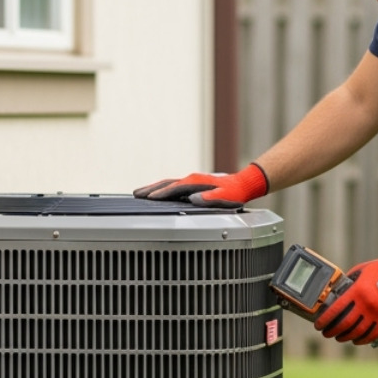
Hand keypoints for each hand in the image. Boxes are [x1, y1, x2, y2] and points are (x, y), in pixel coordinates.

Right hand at [133, 163, 268, 208]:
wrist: (241, 184)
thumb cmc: (234, 192)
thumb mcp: (224, 196)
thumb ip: (210, 198)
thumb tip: (194, 199)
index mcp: (196, 182)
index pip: (174, 188)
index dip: (161, 194)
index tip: (148, 198)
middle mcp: (191, 179)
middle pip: (166, 183)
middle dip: (151, 189)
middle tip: (136, 194)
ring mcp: (190, 180)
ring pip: (168, 183)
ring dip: (154, 187)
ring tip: (140, 192)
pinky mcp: (192, 183)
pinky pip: (173, 185)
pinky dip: (162, 188)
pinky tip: (157, 193)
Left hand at [315, 242, 377, 344]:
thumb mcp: (361, 271)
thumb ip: (350, 281)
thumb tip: (339, 290)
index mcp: (357, 291)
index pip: (336, 310)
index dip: (325, 319)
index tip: (318, 325)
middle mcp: (366, 305)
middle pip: (345, 324)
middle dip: (332, 331)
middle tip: (326, 333)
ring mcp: (377, 314)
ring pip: (357, 332)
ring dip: (345, 337)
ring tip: (339, 338)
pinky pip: (372, 334)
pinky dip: (362, 339)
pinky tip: (355, 340)